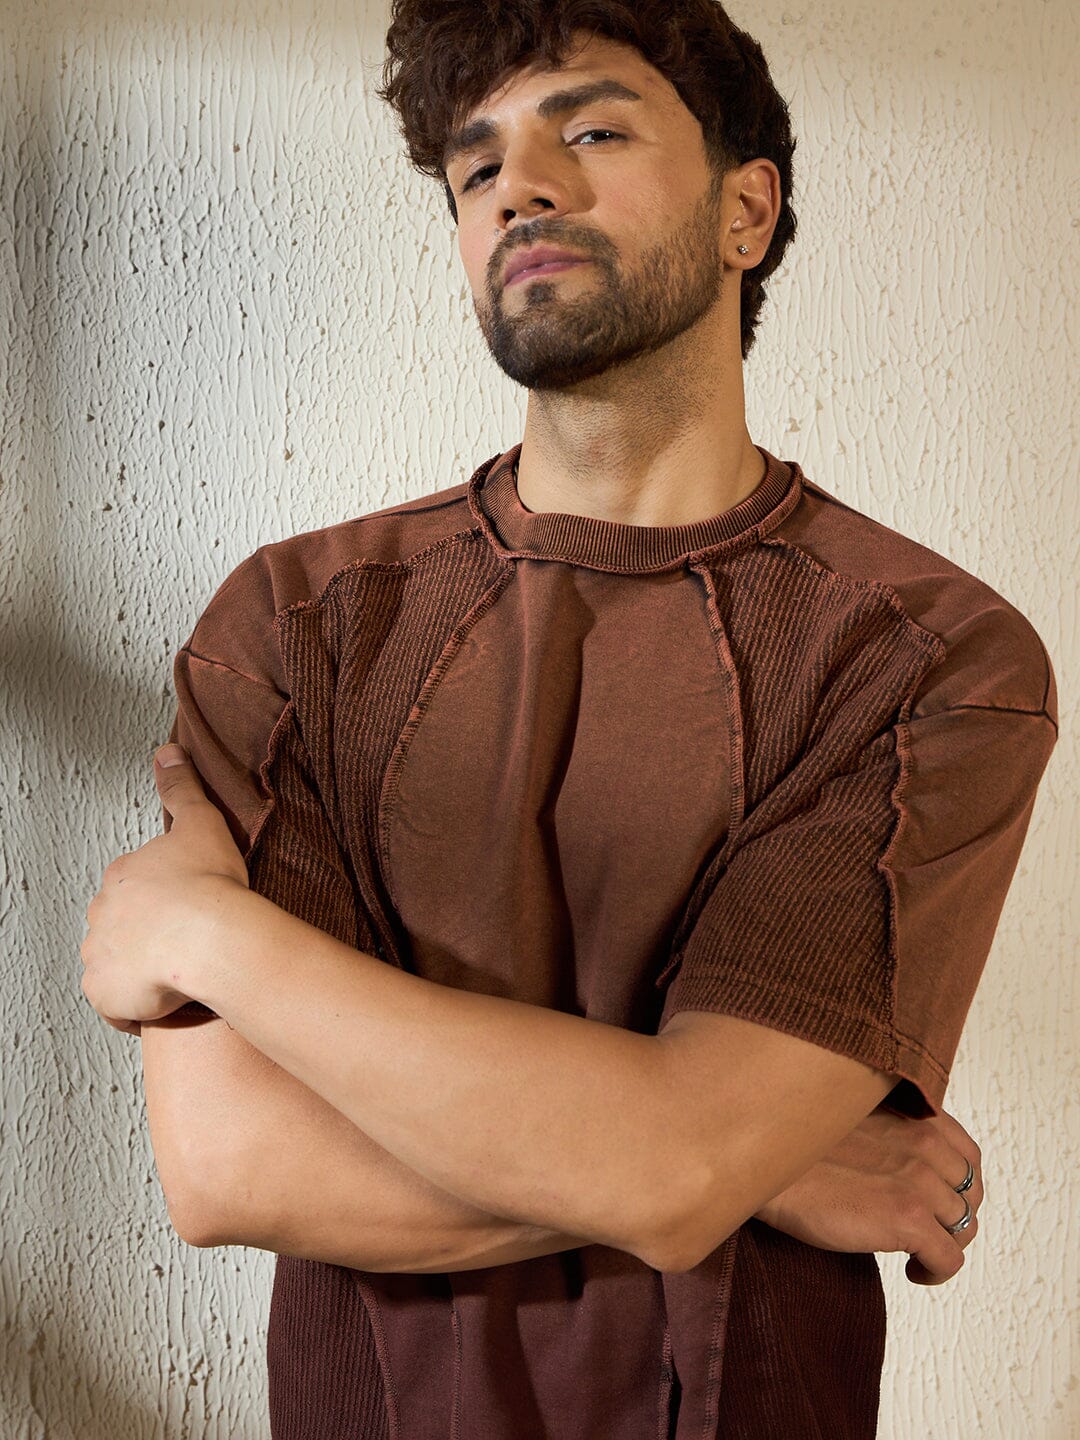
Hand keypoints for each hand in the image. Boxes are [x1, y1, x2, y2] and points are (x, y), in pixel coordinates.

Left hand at [81, 745, 248, 1035]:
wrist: (211, 938)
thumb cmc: (212, 883)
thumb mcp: (201, 823)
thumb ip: (181, 787)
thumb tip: (167, 751)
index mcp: (122, 875)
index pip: (135, 888)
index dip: (164, 899)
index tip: (192, 908)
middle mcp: (101, 914)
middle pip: (123, 926)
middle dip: (148, 935)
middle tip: (188, 942)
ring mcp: (100, 955)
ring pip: (118, 965)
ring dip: (142, 971)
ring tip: (182, 973)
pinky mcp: (106, 994)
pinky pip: (118, 1006)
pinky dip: (138, 1007)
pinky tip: (169, 1001)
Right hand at [754, 1105, 981, 1284]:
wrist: (764, 1165)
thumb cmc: (797, 1145)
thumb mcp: (854, 1117)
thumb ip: (891, 1131)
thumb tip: (908, 1167)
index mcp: (914, 1115)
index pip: (968, 1155)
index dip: (959, 1185)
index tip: (939, 1202)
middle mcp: (924, 1142)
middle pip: (971, 1195)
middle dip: (953, 1219)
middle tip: (927, 1234)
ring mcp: (919, 1180)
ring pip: (963, 1228)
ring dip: (943, 1246)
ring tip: (916, 1255)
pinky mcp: (907, 1217)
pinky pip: (948, 1260)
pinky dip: (935, 1273)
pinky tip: (912, 1272)